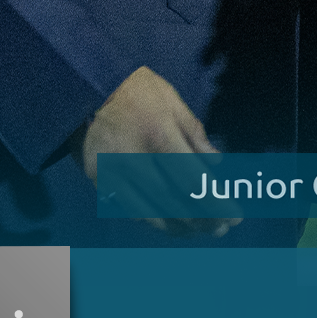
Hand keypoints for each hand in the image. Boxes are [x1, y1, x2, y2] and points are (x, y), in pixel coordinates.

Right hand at [81, 65, 233, 235]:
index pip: (191, 180)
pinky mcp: (97, 180)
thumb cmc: (135, 90)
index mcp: (158, 135)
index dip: (214, 203)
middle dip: (201, 220)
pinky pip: (128, 208)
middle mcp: (134, 159)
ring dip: (178, 227)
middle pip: (171, 202)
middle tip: (222, 229)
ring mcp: (112, 173)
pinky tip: (171, 223)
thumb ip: (195, 134)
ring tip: (200, 230)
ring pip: (148, 213)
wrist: (82, 86)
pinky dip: (153, 220)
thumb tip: (215, 164)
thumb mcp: (172, 101)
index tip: (234, 216)